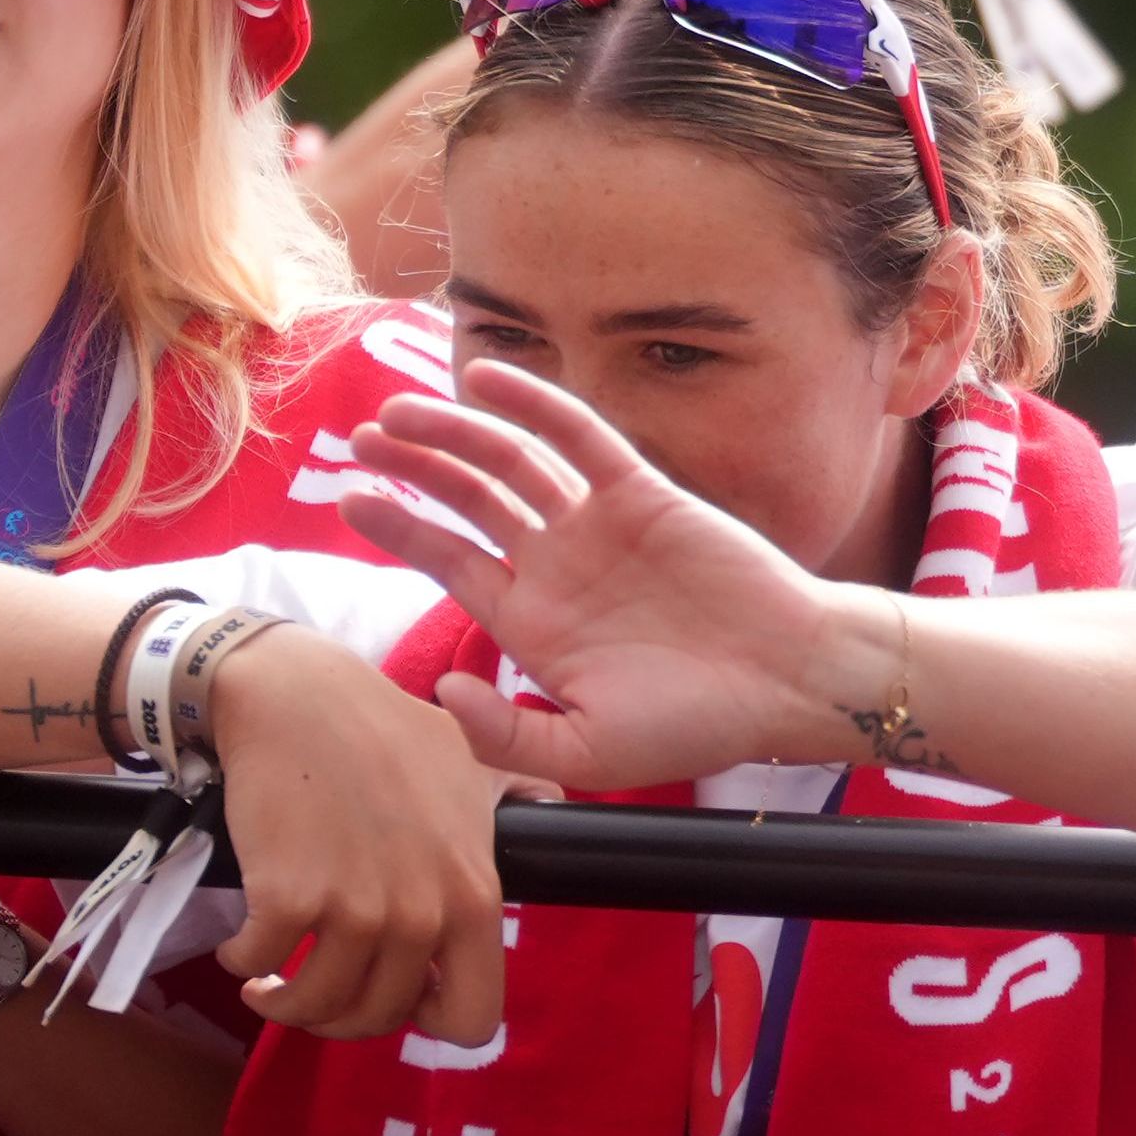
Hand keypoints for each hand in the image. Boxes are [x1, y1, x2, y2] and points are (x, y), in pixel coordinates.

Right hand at [201, 629, 506, 1047]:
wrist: (299, 698)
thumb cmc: (381, 730)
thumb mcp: (471, 766)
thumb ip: (508, 798)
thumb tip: (543, 803)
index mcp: (473, 891)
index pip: (475, 1018)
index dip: (426, 1020)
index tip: (392, 993)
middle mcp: (423, 908)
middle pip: (379, 1019)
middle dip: (339, 1016)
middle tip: (312, 987)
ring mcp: (357, 906)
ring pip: (315, 1006)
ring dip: (283, 999)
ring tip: (270, 977)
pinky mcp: (290, 898)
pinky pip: (259, 965)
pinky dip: (244, 961)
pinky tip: (244, 941)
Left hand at [340, 360, 853, 792]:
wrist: (787, 682)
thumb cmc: (695, 724)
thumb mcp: (584, 756)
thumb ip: (503, 735)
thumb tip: (441, 685)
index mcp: (535, 623)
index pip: (450, 560)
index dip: (398, 527)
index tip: (349, 499)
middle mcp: (559, 564)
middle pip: (469, 499)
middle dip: (413, 467)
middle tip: (361, 438)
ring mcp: (599, 525)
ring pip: (513, 463)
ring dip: (456, 433)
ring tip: (400, 411)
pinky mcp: (643, 494)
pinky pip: (580, 437)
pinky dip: (534, 405)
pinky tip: (487, 379)